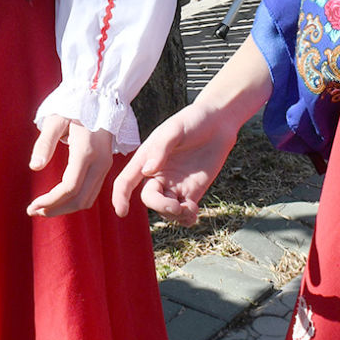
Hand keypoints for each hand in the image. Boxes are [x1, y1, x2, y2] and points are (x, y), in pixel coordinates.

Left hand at [27, 115, 114, 217]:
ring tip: (44, 208)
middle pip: (80, 199)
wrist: (100, 96)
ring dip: (66, 208)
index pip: (70, 188)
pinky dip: (75, 201)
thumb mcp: (55, 119)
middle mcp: (100, 162)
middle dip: (56, 209)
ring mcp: (106, 165)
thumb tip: (35, 167)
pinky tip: (59, 199)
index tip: (32, 206)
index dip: (50, 201)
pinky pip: (92, 192)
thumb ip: (44, 143)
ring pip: (88, 199)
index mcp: (86, 151)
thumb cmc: (74, 105)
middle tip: (34, 211)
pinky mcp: (106, 165)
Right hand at [109, 100, 241, 225]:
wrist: (219, 123)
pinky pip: (183, 213)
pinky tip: (193, 213)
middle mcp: (158, 175)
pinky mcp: (192, 191)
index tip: (122, 211)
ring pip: (166, 210)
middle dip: (160, 206)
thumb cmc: (193, 121)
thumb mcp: (174, 130)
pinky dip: (186, 219)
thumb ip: (160, 149)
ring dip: (174, 215)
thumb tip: (147, 171)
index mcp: (146, 159)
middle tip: (177, 206)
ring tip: (190, 209)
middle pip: (149, 199)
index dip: (120, 196)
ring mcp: (175, 185)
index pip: (126, 180)